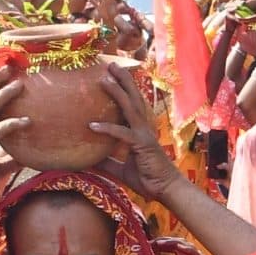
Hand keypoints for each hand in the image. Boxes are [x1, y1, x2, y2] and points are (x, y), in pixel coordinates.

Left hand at [88, 62, 184, 200]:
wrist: (166, 190)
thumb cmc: (148, 179)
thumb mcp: (122, 169)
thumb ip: (108, 162)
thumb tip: (89, 160)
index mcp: (140, 130)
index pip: (131, 105)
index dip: (123, 90)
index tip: (112, 76)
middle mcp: (143, 128)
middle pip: (133, 98)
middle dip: (123, 80)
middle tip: (110, 64)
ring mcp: (144, 134)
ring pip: (130, 107)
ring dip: (117, 91)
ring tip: (104, 78)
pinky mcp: (141, 145)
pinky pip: (122, 133)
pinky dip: (107, 128)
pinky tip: (92, 125)